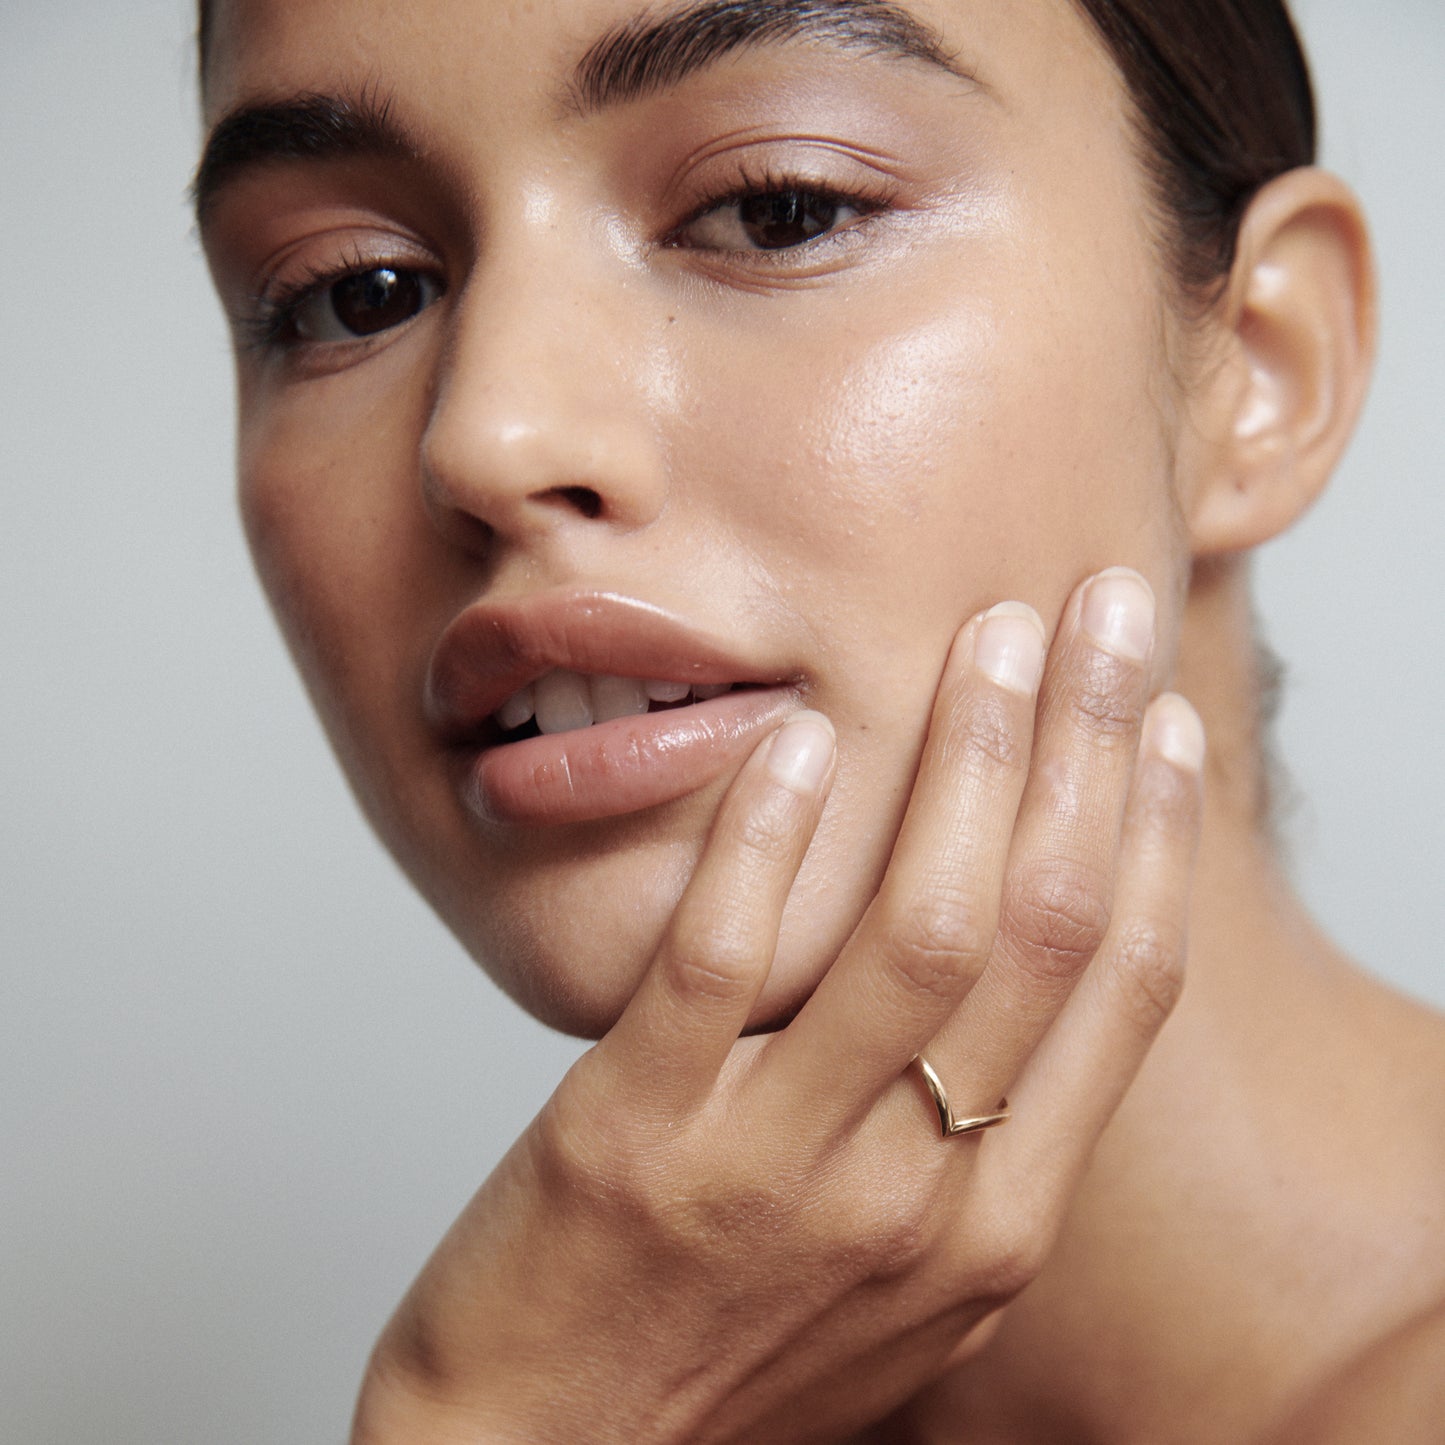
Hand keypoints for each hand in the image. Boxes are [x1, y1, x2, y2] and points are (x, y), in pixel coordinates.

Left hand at [352, 568, 1204, 1444]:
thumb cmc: (734, 1352)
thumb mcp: (905, 1282)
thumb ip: (975, 1150)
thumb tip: (1025, 990)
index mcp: (998, 1225)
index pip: (1120, 1001)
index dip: (1159, 846)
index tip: (1166, 730)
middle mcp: (915, 1198)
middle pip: (1042, 933)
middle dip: (1090, 753)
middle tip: (1102, 617)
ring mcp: (774, 1167)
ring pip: (914, 934)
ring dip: (968, 766)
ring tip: (988, 643)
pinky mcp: (633, 1138)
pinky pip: (723, 961)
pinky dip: (770, 840)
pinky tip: (799, 739)